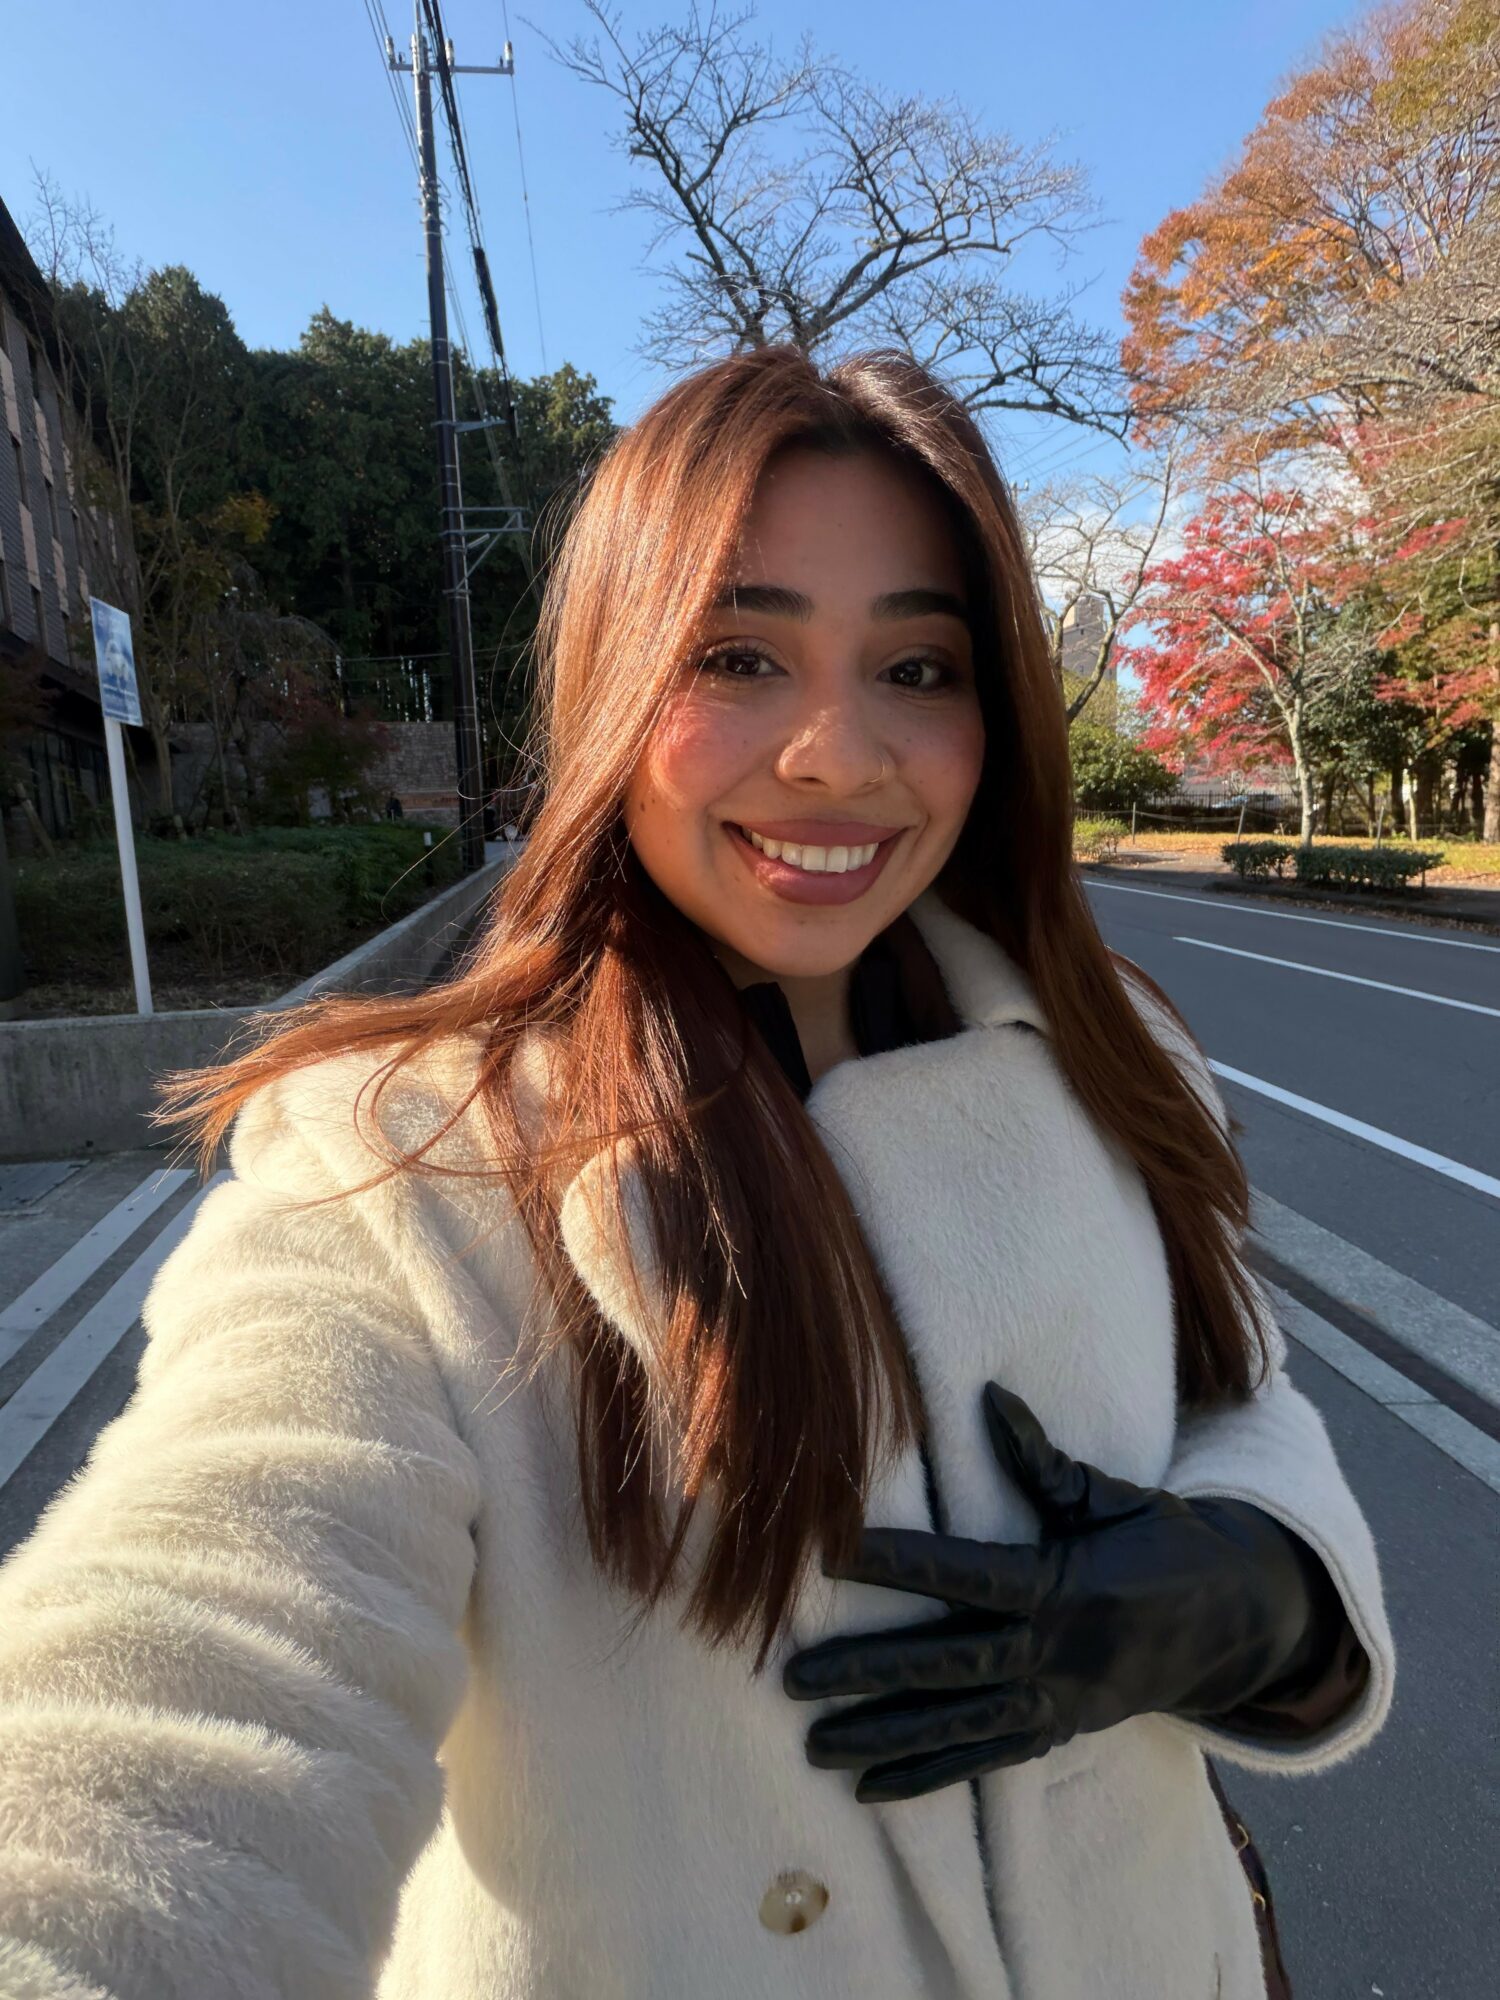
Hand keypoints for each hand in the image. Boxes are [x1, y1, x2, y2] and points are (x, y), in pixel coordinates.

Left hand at [783, 1382, 1325, 1803]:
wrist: (1235, 1623)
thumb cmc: (1164, 1541)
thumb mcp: (1112, 1498)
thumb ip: (1044, 1462)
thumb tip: (989, 1398)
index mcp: (1067, 1585)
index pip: (968, 1574)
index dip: (901, 1565)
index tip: (833, 1553)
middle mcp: (1058, 1653)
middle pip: (949, 1664)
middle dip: (869, 1671)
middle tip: (795, 1675)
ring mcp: (1058, 1703)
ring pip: (958, 1725)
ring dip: (883, 1737)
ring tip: (812, 1745)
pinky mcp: (1060, 1734)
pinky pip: (986, 1760)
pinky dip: (929, 1776)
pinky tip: (869, 1786)